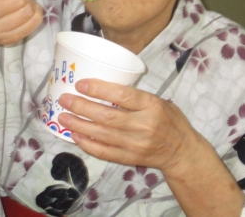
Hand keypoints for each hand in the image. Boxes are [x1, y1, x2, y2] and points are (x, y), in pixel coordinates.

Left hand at [57, 79, 198, 173]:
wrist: (181, 151)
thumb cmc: (169, 120)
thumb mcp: (159, 100)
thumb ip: (135, 96)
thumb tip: (102, 86)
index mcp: (152, 106)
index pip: (123, 96)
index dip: (100, 89)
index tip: (81, 84)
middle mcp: (143, 126)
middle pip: (108, 116)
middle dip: (82, 107)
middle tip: (65, 99)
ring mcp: (135, 144)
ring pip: (102, 134)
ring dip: (79, 125)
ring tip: (63, 116)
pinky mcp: (129, 159)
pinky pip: (104, 152)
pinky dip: (88, 144)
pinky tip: (75, 135)